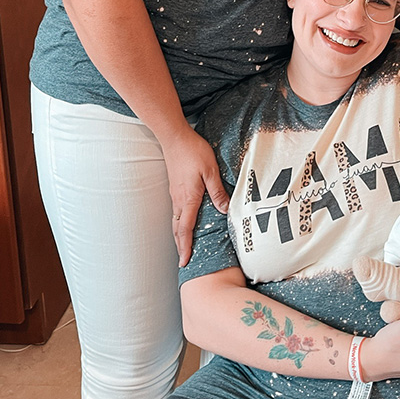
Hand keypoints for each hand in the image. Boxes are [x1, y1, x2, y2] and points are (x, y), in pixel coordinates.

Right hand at [161, 128, 228, 266]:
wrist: (174, 137)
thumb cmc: (193, 152)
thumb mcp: (211, 170)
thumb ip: (217, 191)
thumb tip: (225, 210)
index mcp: (188, 198)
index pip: (185, 228)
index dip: (185, 246)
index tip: (185, 261)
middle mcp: (178, 199)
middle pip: (177, 228)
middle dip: (180, 246)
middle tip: (184, 261)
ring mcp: (175, 194)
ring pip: (175, 220)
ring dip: (179, 236)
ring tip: (183, 247)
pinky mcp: (175, 188)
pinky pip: (176, 211)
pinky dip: (179, 223)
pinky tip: (184, 223)